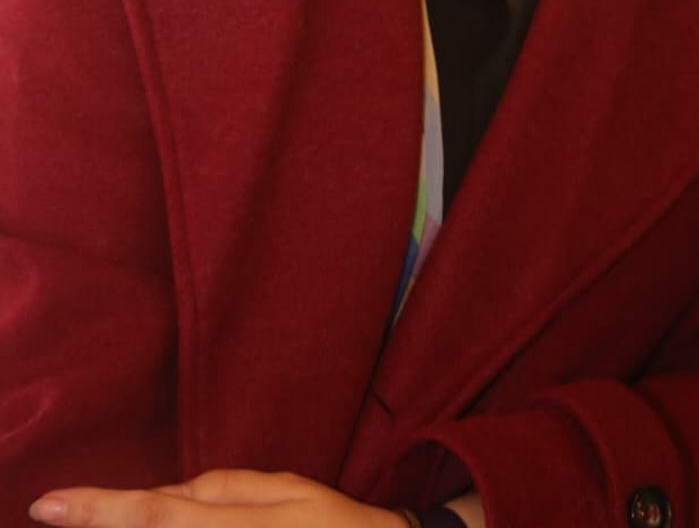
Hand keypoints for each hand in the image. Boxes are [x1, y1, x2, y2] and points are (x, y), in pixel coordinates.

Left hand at [28, 469, 403, 527]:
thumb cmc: (336, 527)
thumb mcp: (287, 490)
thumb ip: (220, 489)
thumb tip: (162, 496)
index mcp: (237, 527)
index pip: (153, 515)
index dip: (98, 511)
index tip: (47, 505)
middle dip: (111, 524)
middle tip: (81, 510)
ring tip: (156, 515)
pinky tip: (188, 524)